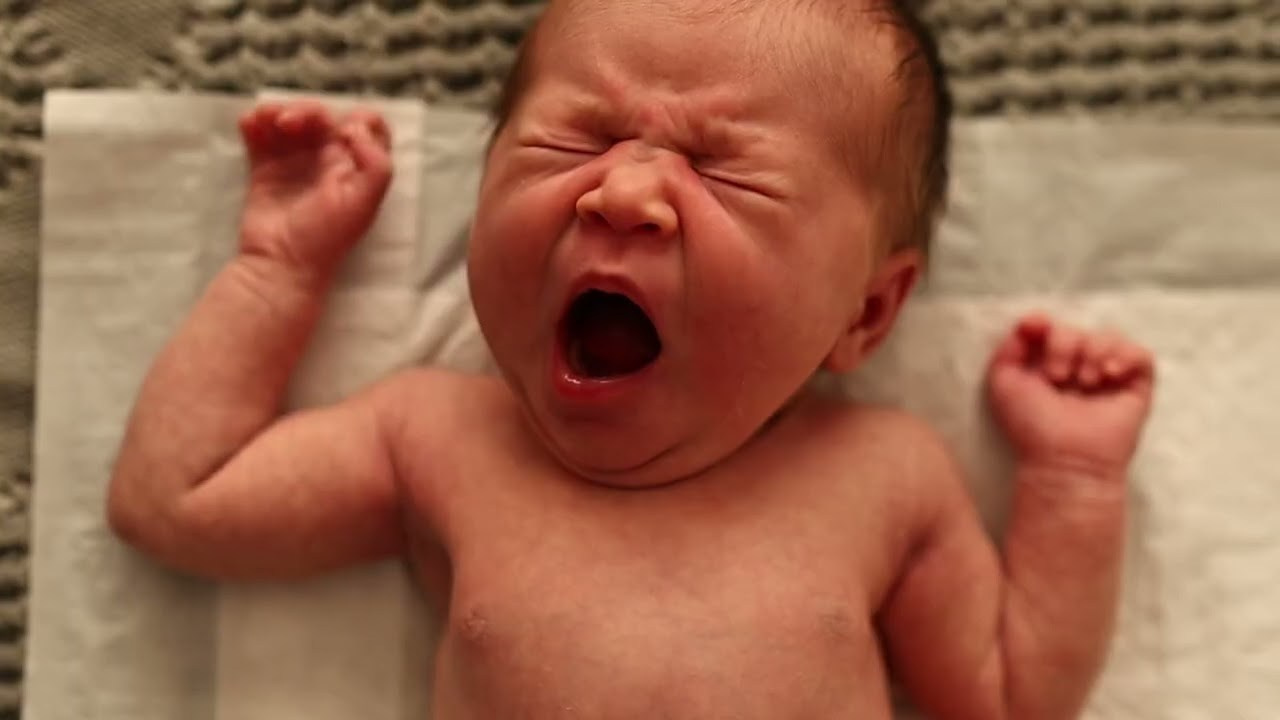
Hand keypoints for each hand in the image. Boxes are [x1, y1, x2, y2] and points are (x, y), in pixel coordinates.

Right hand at [237, 101, 391, 276]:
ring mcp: (295, 163)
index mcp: (356, 166)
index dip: (356, 120)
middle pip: (322, 117)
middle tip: (290, 123)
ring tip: (265, 121)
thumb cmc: (326, 236)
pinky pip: (260, 136)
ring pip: (289, 120)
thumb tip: (354, 127)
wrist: (281, 262)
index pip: (366, 127)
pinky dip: (254, 123)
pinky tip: (249, 124)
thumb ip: (375, 163)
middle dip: (306, 110)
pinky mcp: (265, 169)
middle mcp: (328, 160)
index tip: (340, 133)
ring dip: (277, 111)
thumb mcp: (365, 202)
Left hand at [988, 314, 1154, 473]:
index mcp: (1047, 366)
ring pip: (1107, 336)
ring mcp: (1108, 377)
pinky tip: (1108, 374)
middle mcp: (1078, 368)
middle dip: (1063, 345)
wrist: (1063, 459)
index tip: (1035, 329)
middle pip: (1075, 329)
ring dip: (1092, 352)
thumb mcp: (1004, 383)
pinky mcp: (1136, 387)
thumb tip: (1031, 322)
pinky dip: (1125, 356)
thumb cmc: (1031, 427)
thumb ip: (1008, 349)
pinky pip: (1141, 354)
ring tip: (1084, 381)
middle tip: (1057, 377)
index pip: (1049, 328)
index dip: (1042, 323)